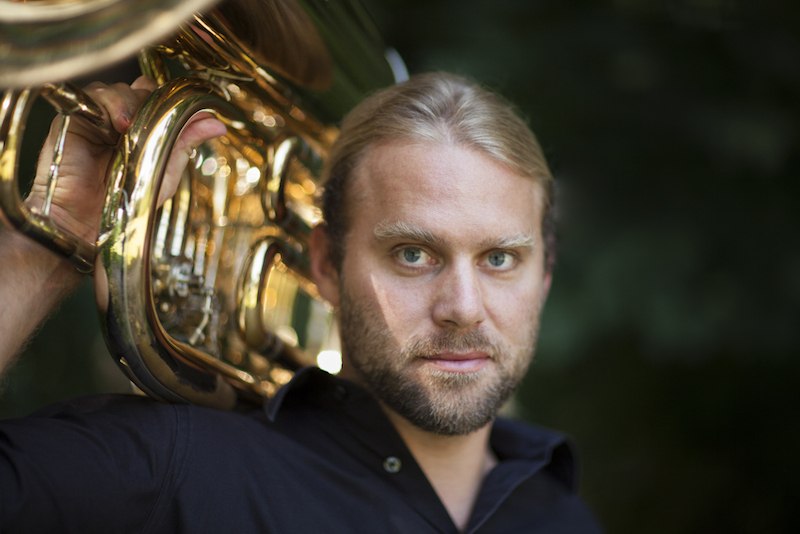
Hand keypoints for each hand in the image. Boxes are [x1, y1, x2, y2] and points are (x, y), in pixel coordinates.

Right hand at [26, 76, 226, 242]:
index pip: (157, 96)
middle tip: (153, 125)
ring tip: (130, 127)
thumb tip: (218, 124)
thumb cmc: (129, 200)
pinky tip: (117, 125)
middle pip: (140, 89)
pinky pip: (92, 95)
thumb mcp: (166, 169)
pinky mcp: (74, 117)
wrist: (93, 220)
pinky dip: (109, 104)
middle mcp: (120, 118)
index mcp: (143, 126)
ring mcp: (96, 116)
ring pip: (117, 88)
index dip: (168, 99)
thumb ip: (187, 142)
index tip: (182, 109)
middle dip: (150, 102)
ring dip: (129, 102)